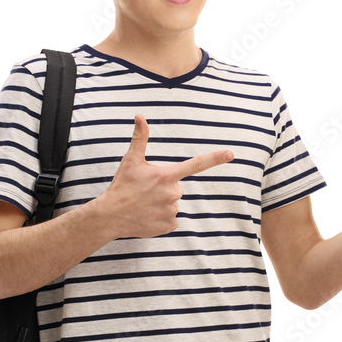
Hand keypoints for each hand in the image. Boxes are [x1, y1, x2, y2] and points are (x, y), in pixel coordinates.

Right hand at [95, 114, 233, 237]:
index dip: (215, 158)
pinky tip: (148, 215)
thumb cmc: (122, 186)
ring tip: (145, 204)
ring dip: (162, 203)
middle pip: (178, 187)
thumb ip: (139, 138)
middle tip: (146, 191)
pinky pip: (172, 218)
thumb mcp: (131, 160)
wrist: (110, 216)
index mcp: (166, 175)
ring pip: (174, 203)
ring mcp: (171, 210)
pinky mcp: (169, 225)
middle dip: (165, 188)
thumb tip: (139, 116)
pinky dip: (162, 217)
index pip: (196, 164)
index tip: (231, 154)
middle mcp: (172, 192)